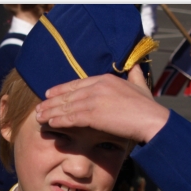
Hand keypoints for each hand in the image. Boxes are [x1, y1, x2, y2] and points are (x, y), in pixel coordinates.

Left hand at [35, 65, 169, 143]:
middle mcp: (97, 86)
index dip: (61, 89)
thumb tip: (136, 67)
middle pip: (68, 94)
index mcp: (105, 79)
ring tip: (39, 117)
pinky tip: (50, 123)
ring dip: (51, 112)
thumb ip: (135, 76)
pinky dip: (59, 120)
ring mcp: (94, 100)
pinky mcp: (93, 114)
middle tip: (39, 107)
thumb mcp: (140, 86)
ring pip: (66, 106)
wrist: (151, 119)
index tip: (49, 93)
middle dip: (51, 102)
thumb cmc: (147, 107)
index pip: (77, 83)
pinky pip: (71, 117)